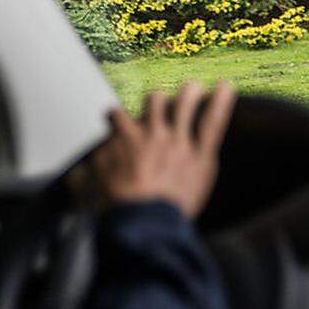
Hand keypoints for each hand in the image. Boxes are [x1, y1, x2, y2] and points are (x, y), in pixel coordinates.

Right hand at [91, 82, 235, 217]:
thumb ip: (84, 173)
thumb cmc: (116, 208)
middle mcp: (151, 133)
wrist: (143, 221)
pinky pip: (212, 123)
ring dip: (188, 93)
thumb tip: (81, 169)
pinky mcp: (200, 154)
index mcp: (124, 138)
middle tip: (161, 101)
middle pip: (155, 101)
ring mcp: (178, 141)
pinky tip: (227, 86)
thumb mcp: (88, 188)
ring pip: (184, 104)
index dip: (118, 117)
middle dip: (158, 100)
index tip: (118, 119)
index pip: (118, 116)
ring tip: (192, 87)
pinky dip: (221, 103)